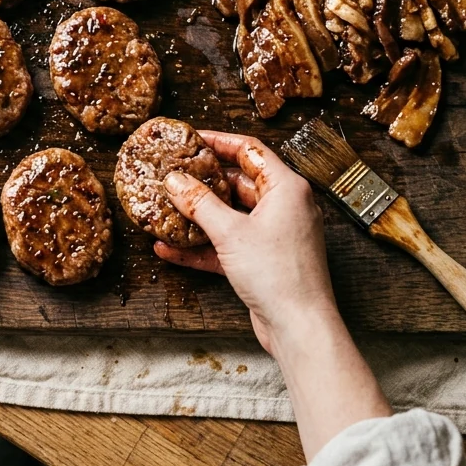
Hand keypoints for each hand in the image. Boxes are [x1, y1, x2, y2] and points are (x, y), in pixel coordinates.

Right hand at [155, 131, 338, 357]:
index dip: (218, 141)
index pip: (249, 150)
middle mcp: (284, 207)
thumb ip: (199, 203)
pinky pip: (227, 245)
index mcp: (286, 188)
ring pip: (230, 215)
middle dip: (203, 180)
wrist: (299, 327)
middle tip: (172, 173)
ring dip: (198, 215)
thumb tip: (174, 180)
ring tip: (166, 207)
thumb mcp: (231, 232)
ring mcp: (274, 235)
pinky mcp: (262, 261)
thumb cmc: (279, 275)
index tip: (190, 138)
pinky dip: (202, 245)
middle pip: (238, 181)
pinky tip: (169, 248)